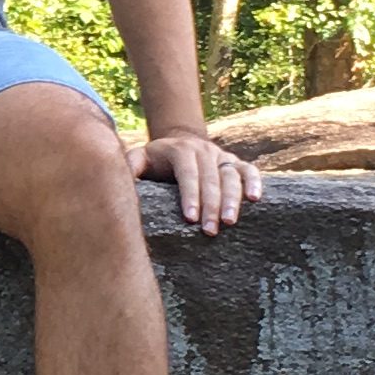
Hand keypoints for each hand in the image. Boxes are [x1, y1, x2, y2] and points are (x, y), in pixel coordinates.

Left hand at [133, 130, 261, 235]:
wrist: (178, 143)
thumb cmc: (155, 161)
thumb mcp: (139, 159)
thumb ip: (130, 169)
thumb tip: (118, 183)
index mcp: (180, 151)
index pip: (187, 173)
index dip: (190, 195)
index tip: (190, 218)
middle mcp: (203, 150)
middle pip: (210, 178)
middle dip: (211, 205)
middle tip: (210, 231)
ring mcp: (221, 156)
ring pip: (231, 176)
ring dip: (233, 199)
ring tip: (230, 222)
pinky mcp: (235, 162)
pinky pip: (249, 170)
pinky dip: (255, 182)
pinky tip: (256, 199)